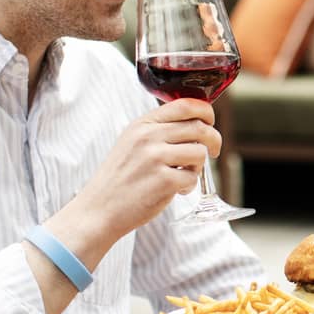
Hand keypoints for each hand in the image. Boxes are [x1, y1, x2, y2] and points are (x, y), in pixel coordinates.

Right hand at [56, 98, 221, 247]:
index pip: (185, 105)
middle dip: (213, 140)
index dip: (206, 112)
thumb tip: (199, 123)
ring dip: (198, 166)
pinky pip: (193, 178)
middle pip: (200, 127)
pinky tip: (174, 190)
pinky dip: (189, 186)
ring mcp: (155, 158)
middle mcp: (148, 136)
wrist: (99, 209)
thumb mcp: (132, 142)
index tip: (210, 123)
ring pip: (200, 153)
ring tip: (183, 174)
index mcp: (143, 124)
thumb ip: (160, 130)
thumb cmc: (120, 178)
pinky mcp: (164, 181)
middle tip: (213, 151)